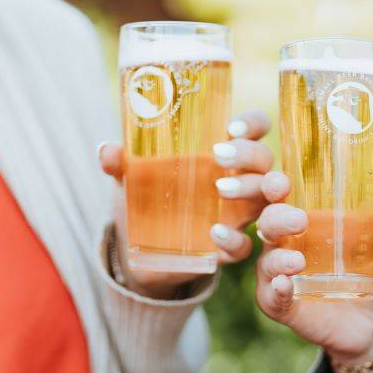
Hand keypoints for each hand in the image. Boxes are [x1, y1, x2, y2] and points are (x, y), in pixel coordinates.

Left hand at [98, 110, 272, 296]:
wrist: (140, 248)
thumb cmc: (146, 196)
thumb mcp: (131, 176)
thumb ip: (120, 162)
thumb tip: (107, 150)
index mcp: (222, 152)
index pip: (254, 129)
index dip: (252, 123)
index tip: (231, 127)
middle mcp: (239, 179)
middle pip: (264, 159)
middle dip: (250, 153)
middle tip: (219, 155)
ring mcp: (237, 214)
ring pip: (265, 199)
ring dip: (251, 189)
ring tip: (220, 187)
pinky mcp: (228, 247)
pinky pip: (244, 246)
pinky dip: (234, 239)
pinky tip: (215, 233)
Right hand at [253, 171, 372, 365]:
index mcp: (309, 222)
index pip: (282, 197)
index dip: (274, 186)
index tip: (282, 183)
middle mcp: (290, 245)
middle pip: (268, 224)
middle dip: (276, 219)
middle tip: (299, 221)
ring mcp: (285, 276)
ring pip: (266, 262)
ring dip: (276, 259)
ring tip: (296, 261)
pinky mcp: (286, 306)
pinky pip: (271, 298)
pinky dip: (275, 291)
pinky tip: (284, 285)